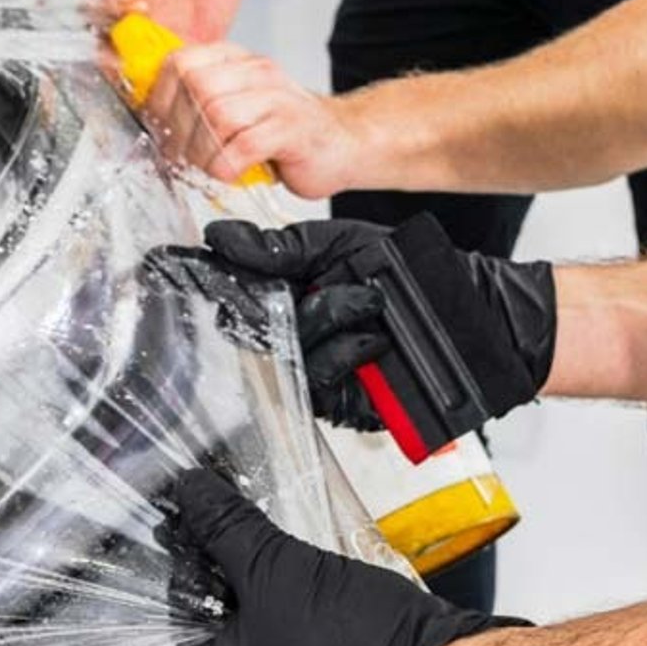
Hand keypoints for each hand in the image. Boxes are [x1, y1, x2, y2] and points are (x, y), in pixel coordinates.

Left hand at [144, 42, 370, 197]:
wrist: (341, 143)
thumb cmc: (282, 132)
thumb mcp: (235, 106)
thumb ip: (197, 103)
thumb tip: (149, 117)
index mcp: (235, 61)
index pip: (179, 62)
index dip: (159, 100)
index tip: (160, 130)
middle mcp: (256, 72)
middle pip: (195, 87)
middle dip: (179, 130)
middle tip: (184, 156)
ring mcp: (276, 97)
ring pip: (217, 114)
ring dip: (202, 151)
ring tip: (211, 165)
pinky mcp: (291, 129)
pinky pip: (245, 145)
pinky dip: (228, 166)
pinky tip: (233, 173)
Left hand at [171, 468, 505, 645]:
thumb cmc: (361, 643)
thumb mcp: (274, 565)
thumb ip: (224, 526)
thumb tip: (192, 496)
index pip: (179, 606)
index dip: (191, 554)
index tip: (202, 515)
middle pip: (221, 613)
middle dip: (234, 565)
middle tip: (247, 526)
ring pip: (263, 619)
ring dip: (271, 578)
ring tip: (288, 549)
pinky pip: (297, 631)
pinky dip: (300, 599)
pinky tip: (316, 573)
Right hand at [202, 215, 557, 426]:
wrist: (469, 316)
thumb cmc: (411, 276)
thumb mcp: (342, 245)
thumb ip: (280, 248)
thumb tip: (221, 239)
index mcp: (285, 294)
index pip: (229, 291)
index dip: (206, 280)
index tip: (177, 265)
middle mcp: (290, 335)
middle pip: (245, 327)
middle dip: (275, 301)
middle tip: (308, 281)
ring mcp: (310, 372)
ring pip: (285, 353)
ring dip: (329, 319)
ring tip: (370, 303)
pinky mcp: (335, 406)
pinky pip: (318, 380)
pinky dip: (346, 352)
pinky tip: (374, 338)